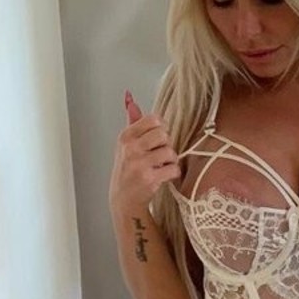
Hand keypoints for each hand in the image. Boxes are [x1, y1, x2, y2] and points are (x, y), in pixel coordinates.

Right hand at [108, 91, 180, 217]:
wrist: (124, 199)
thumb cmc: (127, 170)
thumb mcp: (125, 144)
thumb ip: (132, 121)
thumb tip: (130, 99)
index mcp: (126, 136)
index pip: (154, 119)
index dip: (161, 128)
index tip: (157, 138)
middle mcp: (131, 148)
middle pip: (164, 134)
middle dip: (166, 145)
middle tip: (159, 154)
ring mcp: (140, 164)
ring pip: (170, 151)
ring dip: (170, 160)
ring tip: (161, 166)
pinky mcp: (150, 179)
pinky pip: (173, 169)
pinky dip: (173, 173)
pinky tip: (164, 175)